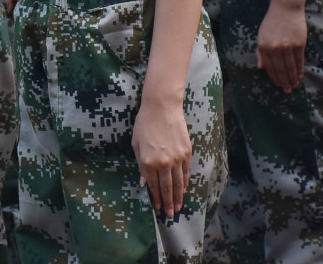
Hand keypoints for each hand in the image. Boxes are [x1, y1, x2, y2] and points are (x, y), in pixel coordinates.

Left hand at [133, 95, 192, 217]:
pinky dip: (185, 183)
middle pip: (167, 188)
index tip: (157, 207)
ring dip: (178, 197)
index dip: (155, 197)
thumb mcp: (136, 144)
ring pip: (178, 183)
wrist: (162, 107)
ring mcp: (177, 158)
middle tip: (169, 214)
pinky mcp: (186, 153)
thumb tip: (144, 183)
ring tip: (177, 208)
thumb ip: (140, 165)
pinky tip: (183, 190)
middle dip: (168, 203)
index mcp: (148, 161)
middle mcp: (163, 162)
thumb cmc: (144, 124)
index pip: (153, 185)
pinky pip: (186, 172)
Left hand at [256, 0, 306, 91]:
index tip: (279, 85)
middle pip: (281, 69)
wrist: (285, 7)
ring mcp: (288, 46)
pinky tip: (300, 75)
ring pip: (291, 66)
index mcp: (264, 46)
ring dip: (293, 78)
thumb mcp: (261, 35)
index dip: (275, 78)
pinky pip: (299, 60)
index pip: (270, 67)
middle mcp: (275, 48)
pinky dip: (300, 69)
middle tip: (288, 90)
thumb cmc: (272, 21)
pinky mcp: (299, 44)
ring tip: (295, 85)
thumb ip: (260, 52)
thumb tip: (261, 67)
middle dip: (284, 81)